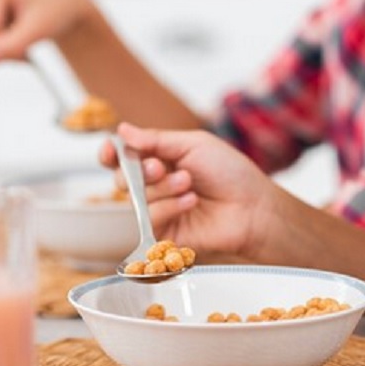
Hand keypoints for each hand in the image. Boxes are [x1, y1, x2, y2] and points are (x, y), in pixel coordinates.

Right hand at [100, 123, 290, 261]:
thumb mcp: (193, 145)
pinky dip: (169, 206)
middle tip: (160, 167)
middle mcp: (157, 187)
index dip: (112, 154)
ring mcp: (161, 211)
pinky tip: (191, 202)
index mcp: (161, 161)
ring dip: (162, 187)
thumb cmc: (230, 173)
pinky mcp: (166, 234)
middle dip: (138, 171)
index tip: (112, 150)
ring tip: (189, 183)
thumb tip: (122, 130)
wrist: (253, 206)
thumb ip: (156, 140)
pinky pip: (150, 218)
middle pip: (122, 179)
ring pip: (136, 199)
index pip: (125, 158)